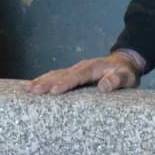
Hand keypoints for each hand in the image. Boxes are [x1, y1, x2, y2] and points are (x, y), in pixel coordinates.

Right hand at [24, 52, 140, 94]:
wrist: (124, 63)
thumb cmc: (125, 73)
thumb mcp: (127, 77)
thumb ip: (117, 81)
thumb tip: (104, 86)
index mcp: (92, 68)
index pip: (77, 76)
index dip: (65, 83)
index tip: (53, 91)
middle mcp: (80, 67)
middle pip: (60, 74)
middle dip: (46, 82)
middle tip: (31, 90)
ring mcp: (75, 70)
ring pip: (55, 74)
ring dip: (41, 81)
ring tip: (27, 89)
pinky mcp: (72, 74)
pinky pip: (56, 76)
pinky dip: (44, 80)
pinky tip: (33, 86)